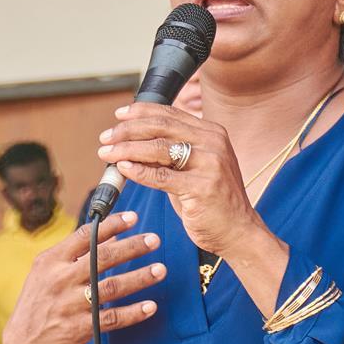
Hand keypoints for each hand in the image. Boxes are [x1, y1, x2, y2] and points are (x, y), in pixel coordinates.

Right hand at [0, 211, 163, 343]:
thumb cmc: (39, 303)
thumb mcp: (46, 273)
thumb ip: (74, 254)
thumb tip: (111, 236)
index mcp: (51, 261)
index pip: (84, 236)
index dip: (110, 225)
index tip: (133, 217)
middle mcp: (60, 280)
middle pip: (103, 259)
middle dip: (132, 247)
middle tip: (154, 239)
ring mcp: (70, 305)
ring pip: (112, 287)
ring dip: (139, 278)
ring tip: (160, 270)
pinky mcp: (80, 329)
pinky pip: (112, 318)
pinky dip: (133, 313)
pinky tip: (151, 306)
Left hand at [97, 103, 263, 255]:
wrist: (238, 231)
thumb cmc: (211, 201)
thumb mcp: (191, 169)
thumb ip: (167, 154)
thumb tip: (130, 144)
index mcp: (212, 132)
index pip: (170, 114)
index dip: (140, 112)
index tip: (118, 117)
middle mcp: (213, 142)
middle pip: (161, 127)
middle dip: (128, 130)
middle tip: (105, 137)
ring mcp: (211, 163)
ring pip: (158, 149)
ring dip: (127, 149)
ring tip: (107, 153)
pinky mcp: (204, 187)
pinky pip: (162, 176)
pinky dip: (139, 171)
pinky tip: (123, 168)